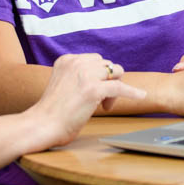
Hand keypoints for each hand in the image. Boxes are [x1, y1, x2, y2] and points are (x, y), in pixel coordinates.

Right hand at [27, 54, 145, 148]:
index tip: (94, 92)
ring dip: (115, 87)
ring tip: (105, 105)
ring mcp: (84, 75)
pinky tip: (140, 96)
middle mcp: (75, 63)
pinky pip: (120, 87)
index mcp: (66, 60)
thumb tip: (103, 79)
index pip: (94, 60)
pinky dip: (132, 92)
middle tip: (102, 101)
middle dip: (108, 80)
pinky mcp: (93, 89)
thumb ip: (77, 77)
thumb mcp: (62, 84)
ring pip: (115, 71)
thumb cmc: (52, 112)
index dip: (98, 76)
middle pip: (106, 64)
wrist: (42, 124)